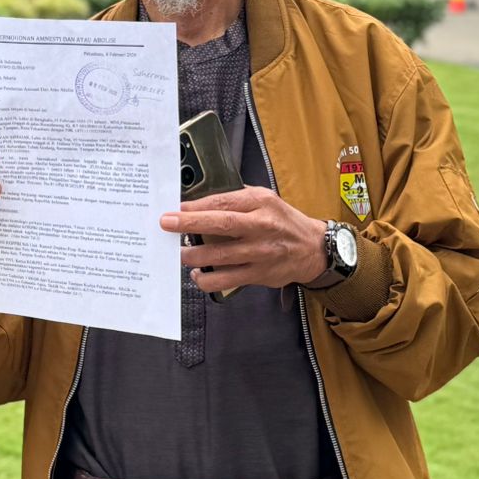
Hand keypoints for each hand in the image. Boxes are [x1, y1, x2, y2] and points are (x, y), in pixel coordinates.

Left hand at [160, 188, 325, 293]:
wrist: (313, 249)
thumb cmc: (283, 220)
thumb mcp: (266, 199)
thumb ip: (237, 198)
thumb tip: (200, 200)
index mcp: (261, 203)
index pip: (224, 203)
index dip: (197, 207)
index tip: (175, 208)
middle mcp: (262, 227)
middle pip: (221, 225)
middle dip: (189, 225)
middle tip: (166, 224)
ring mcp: (261, 253)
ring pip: (221, 256)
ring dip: (194, 255)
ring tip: (179, 253)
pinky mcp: (260, 274)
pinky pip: (228, 280)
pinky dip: (207, 279)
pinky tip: (197, 274)